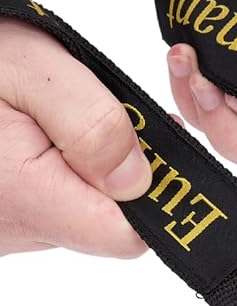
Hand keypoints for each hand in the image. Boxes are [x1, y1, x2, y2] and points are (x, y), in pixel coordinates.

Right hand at [0, 19, 149, 257]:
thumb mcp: (33, 70)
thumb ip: (92, 125)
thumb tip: (138, 179)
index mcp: (27, 200)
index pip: (127, 235)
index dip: (153, 194)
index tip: (143, 142)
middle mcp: (14, 230)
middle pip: (108, 221)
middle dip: (116, 170)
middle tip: (92, 112)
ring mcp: (5, 230)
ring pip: (80, 209)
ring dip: (86, 165)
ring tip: (54, 114)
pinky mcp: (1, 217)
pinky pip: (52, 201)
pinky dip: (59, 167)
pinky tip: (39, 130)